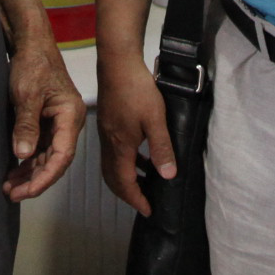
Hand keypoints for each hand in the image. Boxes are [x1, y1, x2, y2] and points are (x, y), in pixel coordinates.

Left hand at [4, 38, 85, 201]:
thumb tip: (22, 156)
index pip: (62, 156)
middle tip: (12, 194)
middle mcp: (67, 124)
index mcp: (70, 116)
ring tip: (8, 187)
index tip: (26, 191)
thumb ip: (26, 125)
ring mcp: (57, 124)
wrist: (30, 44)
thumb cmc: (33, 64)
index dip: (45, 177)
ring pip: (46, 157)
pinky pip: (39, 148)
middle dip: (34, 180)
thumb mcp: (26, 94)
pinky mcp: (45, 122)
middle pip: (55, 161)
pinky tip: (12, 171)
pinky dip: (26, 161)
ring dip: (28, 174)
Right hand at [98, 54, 173, 216]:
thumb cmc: (136, 89)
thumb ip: (161, 148)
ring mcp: (107, 134)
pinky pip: (114, 153)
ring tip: (145, 182)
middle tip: (145, 202)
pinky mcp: (108, 124)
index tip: (148, 210)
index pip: (125, 183)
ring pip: (112, 166)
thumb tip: (168, 176)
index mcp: (120, 147)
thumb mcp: (155, 120)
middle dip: (128, 194)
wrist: (117, 64)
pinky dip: (126, 162)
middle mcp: (109, 144)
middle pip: (113, 179)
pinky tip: (140, 156)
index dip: (136, 199)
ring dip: (126, 178)